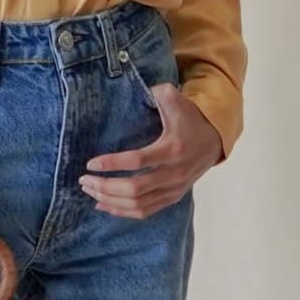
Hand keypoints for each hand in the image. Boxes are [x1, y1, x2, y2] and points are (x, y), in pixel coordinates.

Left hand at [82, 84, 222, 218]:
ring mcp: (174, 189)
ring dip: (110, 200)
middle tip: (84, 180)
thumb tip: (142, 88)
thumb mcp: (178, 102)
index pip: (138, 161)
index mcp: (173, 149)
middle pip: (135, 188)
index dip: (112, 164)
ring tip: (89, 190)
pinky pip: (146, 211)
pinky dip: (123, 211)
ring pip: (138, 204)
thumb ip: (161, 93)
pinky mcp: (173, 198)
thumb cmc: (190, 119)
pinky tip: (103, 204)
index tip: (90, 164)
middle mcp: (174, 173)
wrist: (216, 140)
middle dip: (105, 186)